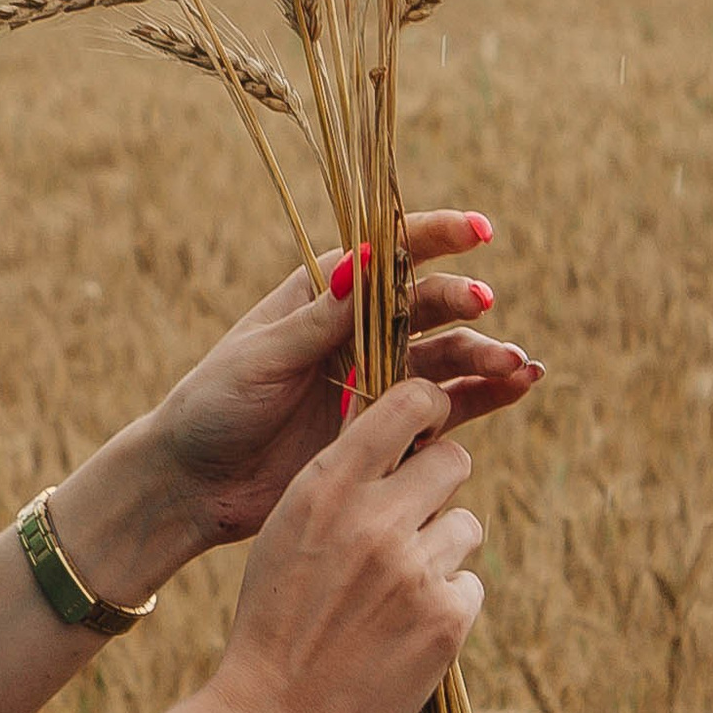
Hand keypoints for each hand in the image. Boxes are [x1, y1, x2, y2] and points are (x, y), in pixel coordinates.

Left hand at [149, 210, 540, 555]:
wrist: (194, 483)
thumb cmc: (213, 406)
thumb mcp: (261, 357)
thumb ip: (319, 320)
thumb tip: (370, 258)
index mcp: (321, 298)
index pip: (387, 256)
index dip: (434, 237)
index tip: (478, 230)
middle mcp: (356, 334)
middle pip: (425, 307)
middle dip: (461, 302)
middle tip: (484, 307)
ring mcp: (375, 382)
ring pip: (445, 357)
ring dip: (483, 354)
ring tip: (517, 364)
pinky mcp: (386, 430)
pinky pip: (446, 408)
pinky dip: (484, 396)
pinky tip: (518, 386)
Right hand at [203, 378, 483, 712]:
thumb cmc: (276, 615)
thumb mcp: (288, 528)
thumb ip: (340, 480)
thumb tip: (395, 435)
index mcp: (327, 486)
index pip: (407, 402)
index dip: (428, 410)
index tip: (426, 427)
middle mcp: (375, 518)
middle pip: (455, 459)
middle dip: (440, 485)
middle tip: (415, 517)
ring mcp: (415, 569)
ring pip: (465, 525)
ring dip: (441, 550)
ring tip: (396, 589)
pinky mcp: (446, 618)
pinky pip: (470, 584)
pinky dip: (445, 604)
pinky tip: (404, 629)